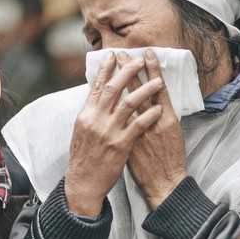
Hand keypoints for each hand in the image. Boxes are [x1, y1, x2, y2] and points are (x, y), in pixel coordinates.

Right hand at [64, 51, 163, 215]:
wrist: (83, 183)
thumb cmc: (83, 159)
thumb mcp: (81, 132)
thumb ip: (90, 114)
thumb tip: (97, 98)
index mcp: (85, 115)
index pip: (96, 86)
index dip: (105, 69)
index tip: (113, 56)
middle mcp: (95, 120)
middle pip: (114, 89)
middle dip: (127, 71)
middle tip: (139, 60)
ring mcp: (108, 132)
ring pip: (128, 103)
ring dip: (144, 89)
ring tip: (157, 81)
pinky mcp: (120, 145)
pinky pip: (138, 125)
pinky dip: (149, 115)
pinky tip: (158, 109)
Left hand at [121, 49, 187, 208]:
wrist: (165, 183)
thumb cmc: (170, 159)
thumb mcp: (171, 133)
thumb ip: (159, 117)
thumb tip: (151, 103)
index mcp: (167, 119)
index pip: (158, 89)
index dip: (152, 70)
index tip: (146, 54)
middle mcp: (154, 122)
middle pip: (140, 90)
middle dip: (129, 71)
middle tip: (121, 54)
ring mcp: (139, 132)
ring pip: (127, 102)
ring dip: (119, 85)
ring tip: (111, 70)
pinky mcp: (128, 142)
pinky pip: (117, 120)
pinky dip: (110, 109)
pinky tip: (104, 97)